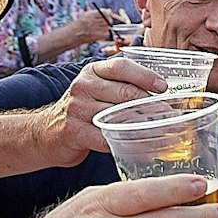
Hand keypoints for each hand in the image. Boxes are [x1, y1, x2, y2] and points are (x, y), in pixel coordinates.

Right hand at [38, 55, 167, 164]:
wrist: (47, 133)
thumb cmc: (82, 111)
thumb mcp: (97, 90)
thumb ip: (122, 88)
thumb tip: (161, 97)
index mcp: (92, 72)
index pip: (121, 66)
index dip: (145, 75)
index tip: (163, 87)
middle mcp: (83, 86)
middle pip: (125, 92)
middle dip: (151, 105)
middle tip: (170, 116)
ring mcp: (77, 108)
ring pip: (118, 116)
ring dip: (143, 126)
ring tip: (162, 133)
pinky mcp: (74, 131)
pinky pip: (107, 138)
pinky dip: (127, 145)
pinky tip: (143, 150)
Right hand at [73, 8, 125, 45]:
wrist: (72, 35)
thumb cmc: (79, 25)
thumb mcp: (85, 15)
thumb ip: (96, 13)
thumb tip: (109, 11)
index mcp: (90, 15)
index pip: (104, 12)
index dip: (108, 12)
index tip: (109, 12)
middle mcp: (93, 21)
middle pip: (108, 19)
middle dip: (109, 19)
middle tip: (108, 20)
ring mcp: (95, 29)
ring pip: (108, 26)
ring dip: (107, 26)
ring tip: (100, 27)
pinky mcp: (97, 36)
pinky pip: (106, 33)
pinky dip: (105, 33)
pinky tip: (100, 32)